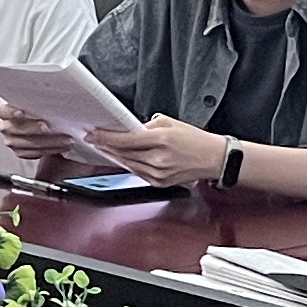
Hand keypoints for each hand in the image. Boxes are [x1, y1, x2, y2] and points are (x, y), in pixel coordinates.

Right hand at [0, 99, 74, 156]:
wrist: (37, 122)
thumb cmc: (36, 109)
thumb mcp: (35, 103)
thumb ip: (38, 103)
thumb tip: (52, 99)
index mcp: (5, 111)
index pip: (4, 111)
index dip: (12, 112)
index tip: (21, 112)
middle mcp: (6, 127)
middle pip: (20, 130)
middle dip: (36, 129)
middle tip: (51, 128)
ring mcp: (12, 142)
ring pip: (31, 144)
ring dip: (52, 142)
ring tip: (67, 140)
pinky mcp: (21, 152)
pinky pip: (37, 153)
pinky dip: (52, 150)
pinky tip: (63, 146)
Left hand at [89, 117, 227, 187]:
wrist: (213, 159)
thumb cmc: (195, 139)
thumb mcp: (170, 123)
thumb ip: (147, 125)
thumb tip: (129, 129)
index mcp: (161, 140)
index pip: (126, 139)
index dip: (106, 137)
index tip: (94, 134)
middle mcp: (158, 159)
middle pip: (123, 153)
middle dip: (106, 146)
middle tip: (93, 139)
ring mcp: (158, 174)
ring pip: (127, 164)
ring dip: (114, 156)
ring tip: (104, 147)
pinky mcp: (159, 183)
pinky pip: (137, 172)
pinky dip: (128, 164)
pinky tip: (121, 158)